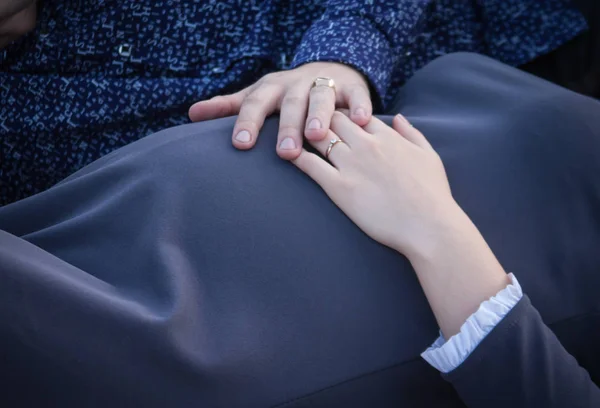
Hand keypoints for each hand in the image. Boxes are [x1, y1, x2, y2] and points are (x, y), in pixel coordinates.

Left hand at [188, 62, 371, 159]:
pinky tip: (362, 120)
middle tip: (284, 152)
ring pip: (322, 98)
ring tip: (317, 135)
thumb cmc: (285, 93)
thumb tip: (192, 114)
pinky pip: (358, 96)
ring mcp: (325, 84)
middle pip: (290, 103)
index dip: (248, 123)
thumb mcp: (258, 96)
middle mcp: (297, 85)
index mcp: (271, 89)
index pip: (255, 104)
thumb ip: (229, 106)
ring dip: (320, 114)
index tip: (240, 144)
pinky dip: (360, 106)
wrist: (326, 69)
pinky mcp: (352, 88)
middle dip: (287, 125)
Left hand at [292, 112, 459, 257]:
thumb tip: (398, 117)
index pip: (356, 113)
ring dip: (304, 132)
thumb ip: (412, 133)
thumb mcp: (429, 155)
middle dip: (320, 117)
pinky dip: (297, 156)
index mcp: (386, 136)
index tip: (334, 118)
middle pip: (333, 118)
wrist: (429, 225)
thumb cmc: (433, 194)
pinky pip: (310, 165)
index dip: (344, 113)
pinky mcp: (339, 187)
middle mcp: (366, 144)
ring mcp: (351, 164)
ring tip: (292, 135)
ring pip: (318, 136)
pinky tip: (287, 153)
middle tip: (308, 123)